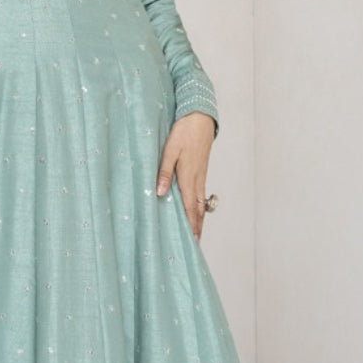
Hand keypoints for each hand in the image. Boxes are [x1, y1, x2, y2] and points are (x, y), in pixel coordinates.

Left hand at [156, 111, 215, 240]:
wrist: (200, 119)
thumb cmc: (183, 133)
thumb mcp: (169, 152)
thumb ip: (164, 172)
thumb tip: (160, 194)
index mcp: (188, 177)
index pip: (189, 208)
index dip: (190, 225)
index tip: (192, 241)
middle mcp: (197, 180)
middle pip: (198, 210)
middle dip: (197, 228)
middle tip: (196, 244)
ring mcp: (201, 176)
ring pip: (201, 203)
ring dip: (199, 219)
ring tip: (197, 233)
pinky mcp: (201, 172)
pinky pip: (201, 195)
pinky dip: (199, 207)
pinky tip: (196, 211)